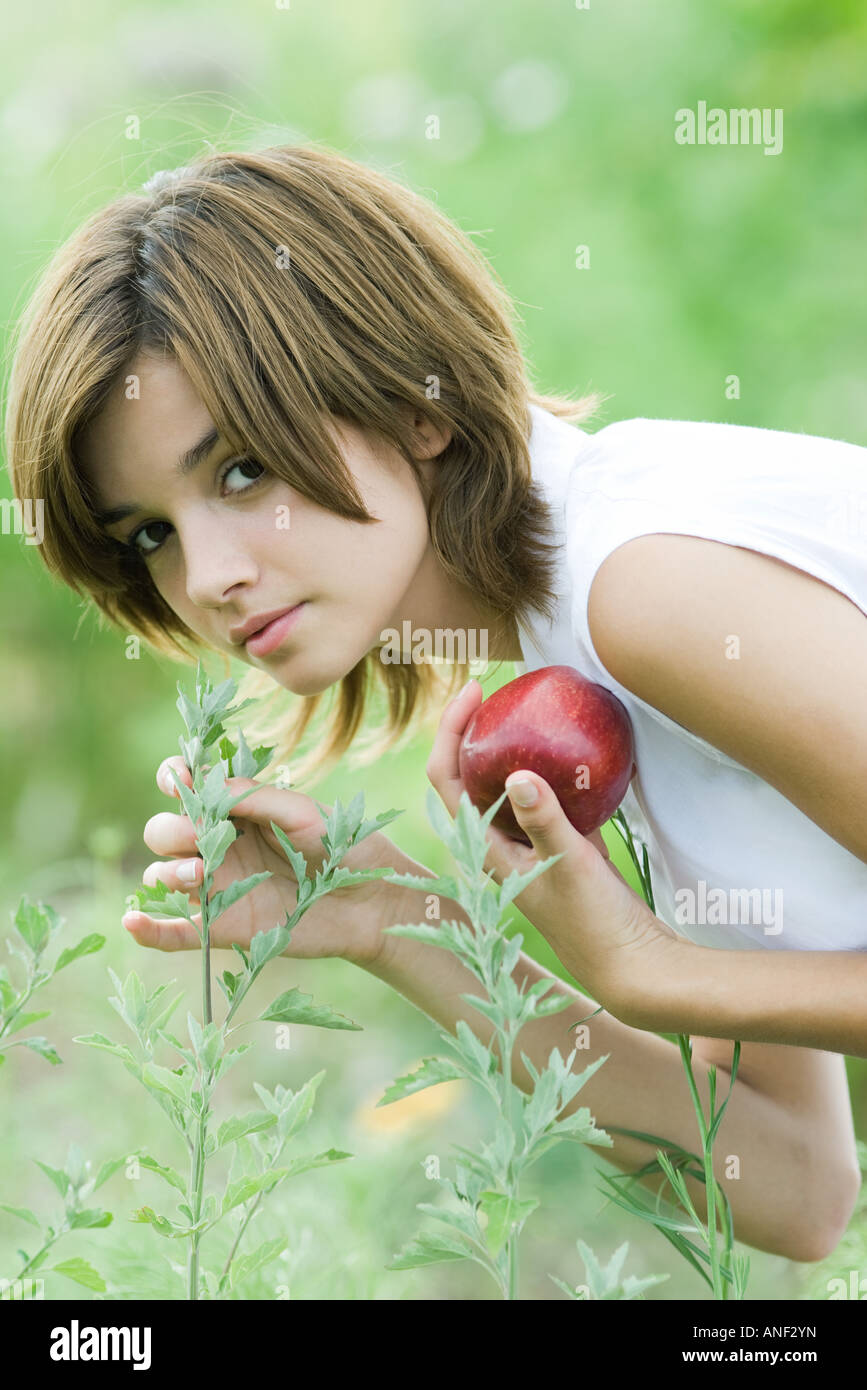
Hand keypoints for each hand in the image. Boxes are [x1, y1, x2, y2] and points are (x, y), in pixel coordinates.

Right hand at [122, 756, 414, 965]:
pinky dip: (148, 929)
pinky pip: (175, 932)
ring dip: (165, 871)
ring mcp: (217, 886)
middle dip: (170, 830)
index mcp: (236, 809)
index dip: (173, 778)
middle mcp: (218, 845)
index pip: (188, 787)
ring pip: (163, 876)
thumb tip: (208, 782)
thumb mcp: (304, 812)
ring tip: (198, 873)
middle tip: (198, 837)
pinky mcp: (222, 928)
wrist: (371, 901)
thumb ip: (257, 797)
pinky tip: (133, 922)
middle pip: (164, 831)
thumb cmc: (345, 845)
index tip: (179, 781)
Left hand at [425, 679, 677, 1012]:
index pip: (446, 781)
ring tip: (525, 708)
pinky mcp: (560, 849)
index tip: (474, 690)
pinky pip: (543, 798)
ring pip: (503, 787)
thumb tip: (517, 772)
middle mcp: (498, 846)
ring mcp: (529, 848)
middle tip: (495, 690)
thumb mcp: (570, 865)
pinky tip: (571, 747)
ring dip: (507, 748)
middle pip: (467, 777)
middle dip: (472, 731)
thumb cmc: (595, 922)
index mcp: (485, 850)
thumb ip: (544, 820)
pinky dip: (548, 770)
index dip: (449, 731)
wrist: (630, 965)